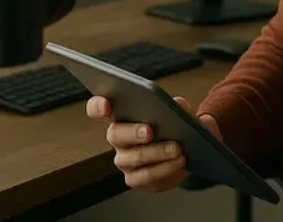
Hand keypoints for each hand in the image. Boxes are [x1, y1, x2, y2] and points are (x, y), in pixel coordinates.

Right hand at [86, 94, 221, 191]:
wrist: (185, 155)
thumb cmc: (174, 127)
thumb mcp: (179, 113)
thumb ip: (178, 106)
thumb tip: (179, 104)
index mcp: (121, 115)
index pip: (98, 109)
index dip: (97, 106)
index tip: (106, 104)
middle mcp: (118, 138)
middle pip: (115, 134)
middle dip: (132, 132)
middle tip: (150, 131)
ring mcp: (124, 160)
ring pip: (133, 157)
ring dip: (156, 152)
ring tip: (177, 148)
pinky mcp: (135, 178)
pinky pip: (145, 175)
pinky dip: (164, 168)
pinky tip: (179, 161)